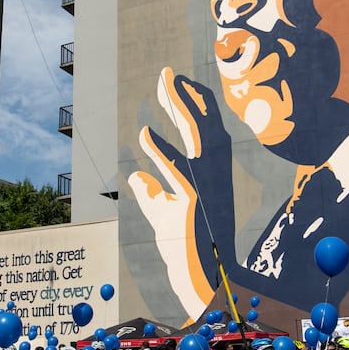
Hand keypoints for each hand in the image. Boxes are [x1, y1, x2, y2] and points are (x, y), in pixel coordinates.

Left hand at [126, 68, 235, 317]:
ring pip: (197, 137)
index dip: (189, 102)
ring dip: (179, 109)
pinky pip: (176, 169)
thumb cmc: (182, 244)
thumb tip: (135, 178)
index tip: (173, 82)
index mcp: (210, 172)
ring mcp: (205, 187)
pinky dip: (160, 150)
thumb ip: (150, 193)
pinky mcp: (193, 202)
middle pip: (201, 124)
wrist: (199, 275)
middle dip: (182, 97)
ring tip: (163, 86)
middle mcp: (213, 175)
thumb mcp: (162, 214)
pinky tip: (144, 133)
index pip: (204, 127)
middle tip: (165, 74)